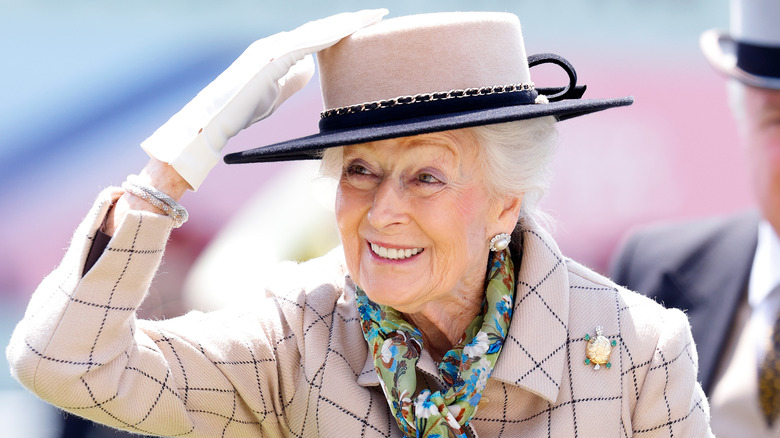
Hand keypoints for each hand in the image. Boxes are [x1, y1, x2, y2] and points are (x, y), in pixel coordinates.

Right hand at [141, 9, 387, 190]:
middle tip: (379, 14)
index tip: (369, 26)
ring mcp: (272, 48)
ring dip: (345, 24)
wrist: (211, 122)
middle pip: (321, 29)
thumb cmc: (240, 111)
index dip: (343, 31)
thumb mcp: (275, 93)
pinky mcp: (269, 59)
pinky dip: (328, 36)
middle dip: (350, 21)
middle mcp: (277, 44)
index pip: (318, 38)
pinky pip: (305, 43)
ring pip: (316, 31)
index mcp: (280, 51)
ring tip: (372, 17)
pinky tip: (348, 31)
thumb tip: (312, 69)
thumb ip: (292, 79)